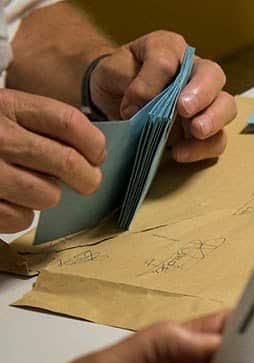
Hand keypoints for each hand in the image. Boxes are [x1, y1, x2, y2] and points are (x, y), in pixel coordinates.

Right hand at [0, 89, 104, 230]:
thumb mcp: (4, 110)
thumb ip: (43, 124)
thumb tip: (92, 156)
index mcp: (7, 106)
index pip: (69, 123)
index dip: (94, 144)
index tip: (96, 155)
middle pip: (67, 163)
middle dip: (87, 178)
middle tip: (86, 182)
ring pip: (47, 195)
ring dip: (48, 195)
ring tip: (35, 187)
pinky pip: (21, 218)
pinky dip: (23, 214)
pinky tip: (11, 200)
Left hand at [90, 31, 236, 161]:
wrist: (115, 98)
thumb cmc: (118, 79)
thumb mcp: (112, 72)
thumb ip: (128, 82)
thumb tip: (141, 108)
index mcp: (169, 48)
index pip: (168, 59)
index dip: (153, 81)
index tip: (134, 99)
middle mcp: (194, 70)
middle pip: (213, 75)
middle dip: (201, 93)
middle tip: (184, 110)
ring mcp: (206, 100)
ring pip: (226, 106)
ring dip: (214, 120)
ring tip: (196, 132)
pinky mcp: (207, 127)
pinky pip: (217, 138)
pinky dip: (203, 148)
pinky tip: (180, 153)